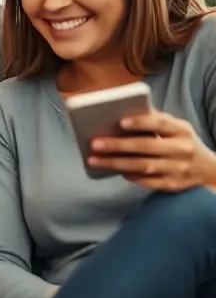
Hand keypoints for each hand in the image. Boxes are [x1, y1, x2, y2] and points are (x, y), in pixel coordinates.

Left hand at [89, 111, 215, 190]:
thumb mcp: (176, 127)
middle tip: (94, 143)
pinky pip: (148, 182)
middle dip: (118, 145)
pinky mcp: (173, 184)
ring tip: (94, 160)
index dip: (141, 122)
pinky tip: (114, 171)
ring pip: (144, 166)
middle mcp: (182, 149)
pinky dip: (130, 176)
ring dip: (116, 163)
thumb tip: (121, 112)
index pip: (160, 123)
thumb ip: (155, 120)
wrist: (208, 169)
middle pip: (146, 147)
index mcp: (181, 130)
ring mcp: (178, 169)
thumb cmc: (181, 142)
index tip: (120, 122)